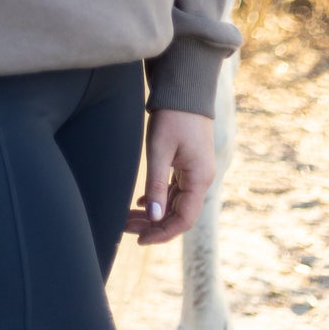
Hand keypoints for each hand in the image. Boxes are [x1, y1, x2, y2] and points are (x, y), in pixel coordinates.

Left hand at [125, 108, 215, 244]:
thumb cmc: (172, 116)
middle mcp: (202, 179)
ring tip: (129, 218)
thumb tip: (154, 218)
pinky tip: (143, 201)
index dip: (162, 234)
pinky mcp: (189, 163)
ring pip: (176, 203)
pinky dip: (159, 198)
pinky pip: (176, 190)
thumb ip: (156, 184)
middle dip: (153, 225)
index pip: (183, 220)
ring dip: (155, 213)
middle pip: (179, 214)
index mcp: (199, 179)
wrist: (184, 89)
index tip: (140, 240)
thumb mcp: (159, 150)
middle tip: (126, 229)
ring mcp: (196, 172)